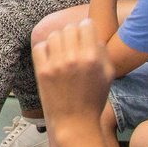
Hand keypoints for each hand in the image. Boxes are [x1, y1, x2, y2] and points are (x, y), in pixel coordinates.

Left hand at [33, 20, 113, 141]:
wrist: (75, 121)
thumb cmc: (93, 98)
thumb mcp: (107, 75)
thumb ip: (102, 51)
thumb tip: (90, 32)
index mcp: (92, 58)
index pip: (85, 25)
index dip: (85, 28)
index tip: (83, 34)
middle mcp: (74, 58)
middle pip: (68, 28)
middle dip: (71, 34)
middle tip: (72, 45)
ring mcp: (56, 64)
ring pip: (53, 35)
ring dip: (57, 41)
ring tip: (61, 52)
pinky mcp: (42, 70)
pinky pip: (40, 46)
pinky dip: (44, 49)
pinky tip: (50, 58)